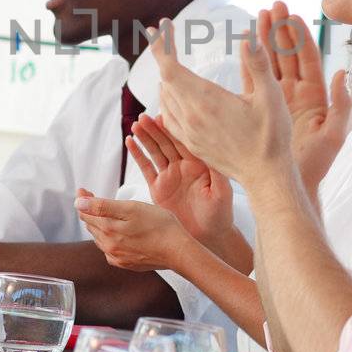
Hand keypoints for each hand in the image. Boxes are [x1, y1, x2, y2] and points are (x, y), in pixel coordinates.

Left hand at [75, 190, 199, 271]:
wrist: (178, 250)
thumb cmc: (159, 225)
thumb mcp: (131, 208)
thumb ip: (102, 206)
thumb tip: (78, 203)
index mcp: (108, 229)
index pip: (86, 213)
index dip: (83, 200)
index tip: (83, 190)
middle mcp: (108, 246)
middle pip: (92, 225)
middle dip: (89, 211)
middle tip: (91, 197)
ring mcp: (117, 257)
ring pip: (100, 238)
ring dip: (98, 225)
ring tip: (102, 214)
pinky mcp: (126, 263)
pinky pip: (110, 250)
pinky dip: (108, 239)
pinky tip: (114, 234)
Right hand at [127, 114, 234, 244]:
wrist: (208, 236)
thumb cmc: (220, 214)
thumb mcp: (222, 192)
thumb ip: (217, 171)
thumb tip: (214, 148)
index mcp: (199, 164)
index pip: (184, 141)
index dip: (173, 129)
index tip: (163, 115)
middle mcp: (183, 166)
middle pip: (167, 143)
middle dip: (155, 129)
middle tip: (144, 117)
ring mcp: (170, 175)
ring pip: (155, 152)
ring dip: (145, 138)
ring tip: (135, 125)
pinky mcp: (158, 187)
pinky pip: (146, 168)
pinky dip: (138, 155)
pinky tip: (130, 141)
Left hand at [151, 19, 291, 186]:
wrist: (266, 176)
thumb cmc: (272, 136)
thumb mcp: (271, 96)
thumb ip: (258, 64)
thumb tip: (248, 36)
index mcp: (205, 100)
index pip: (170, 67)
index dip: (160, 45)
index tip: (157, 27)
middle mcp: (191, 116)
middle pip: (165, 80)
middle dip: (163, 55)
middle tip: (165, 36)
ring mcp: (189, 133)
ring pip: (166, 99)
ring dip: (166, 78)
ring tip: (172, 63)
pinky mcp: (193, 145)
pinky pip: (170, 118)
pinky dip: (168, 100)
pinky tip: (175, 97)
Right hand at [259, 3, 351, 189]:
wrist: (289, 185)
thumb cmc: (315, 165)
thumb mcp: (333, 136)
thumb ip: (341, 105)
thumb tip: (343, 73)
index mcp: (315, 95)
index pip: (306, 59)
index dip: (299, 37)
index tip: (291, 16)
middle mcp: (296, 93)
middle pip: (287, 54)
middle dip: (280, 29)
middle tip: (273, 6)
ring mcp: (277, 99)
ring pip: (270, 62)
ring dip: (265, 39)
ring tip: (259, 15)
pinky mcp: (261, 108)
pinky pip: (254, 79)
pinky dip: (249, 62)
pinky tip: (244, 44)